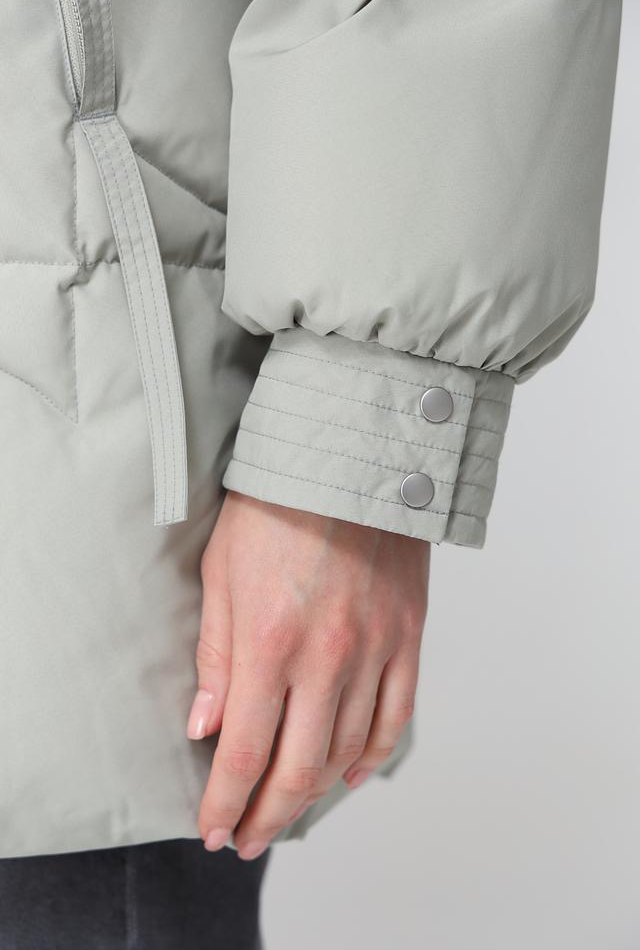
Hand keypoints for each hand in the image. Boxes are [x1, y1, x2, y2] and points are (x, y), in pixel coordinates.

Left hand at [187, 491, 429, 859]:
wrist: (350, 457)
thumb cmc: (275, 507)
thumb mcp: (222, 574)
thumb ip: (216, 657)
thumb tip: (205, 728)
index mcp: (270, 643)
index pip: (243, 753)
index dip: (225, 804)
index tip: (214, 830)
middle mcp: (327, 659)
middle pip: (296, 769)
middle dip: (267, 817)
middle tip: (249, 839)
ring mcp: (375, 651)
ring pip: (347, 751)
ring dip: (314, 792)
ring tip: (289, 808)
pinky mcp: (408, 637)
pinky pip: (396, 717)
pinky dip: (374, 756)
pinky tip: (351, 773)